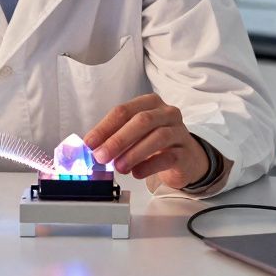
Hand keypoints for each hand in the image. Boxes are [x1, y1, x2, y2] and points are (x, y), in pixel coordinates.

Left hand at [84, 93, 209, 189]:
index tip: (90, 143)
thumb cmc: (154, 142)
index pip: (123, 111)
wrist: (185, 158)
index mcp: (149, 103)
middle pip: (141, 121)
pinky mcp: (186, 152)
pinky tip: (137, 173)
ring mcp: (179, 131)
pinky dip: (149, 166)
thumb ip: (115, 137)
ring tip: (119, 167)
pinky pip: (168, 157)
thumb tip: (93, 148)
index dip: (104, 127)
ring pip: (158, 137)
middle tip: (101, 156)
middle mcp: (166, 113)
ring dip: (134, 153)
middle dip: (118, 140)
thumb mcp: (134, 134)